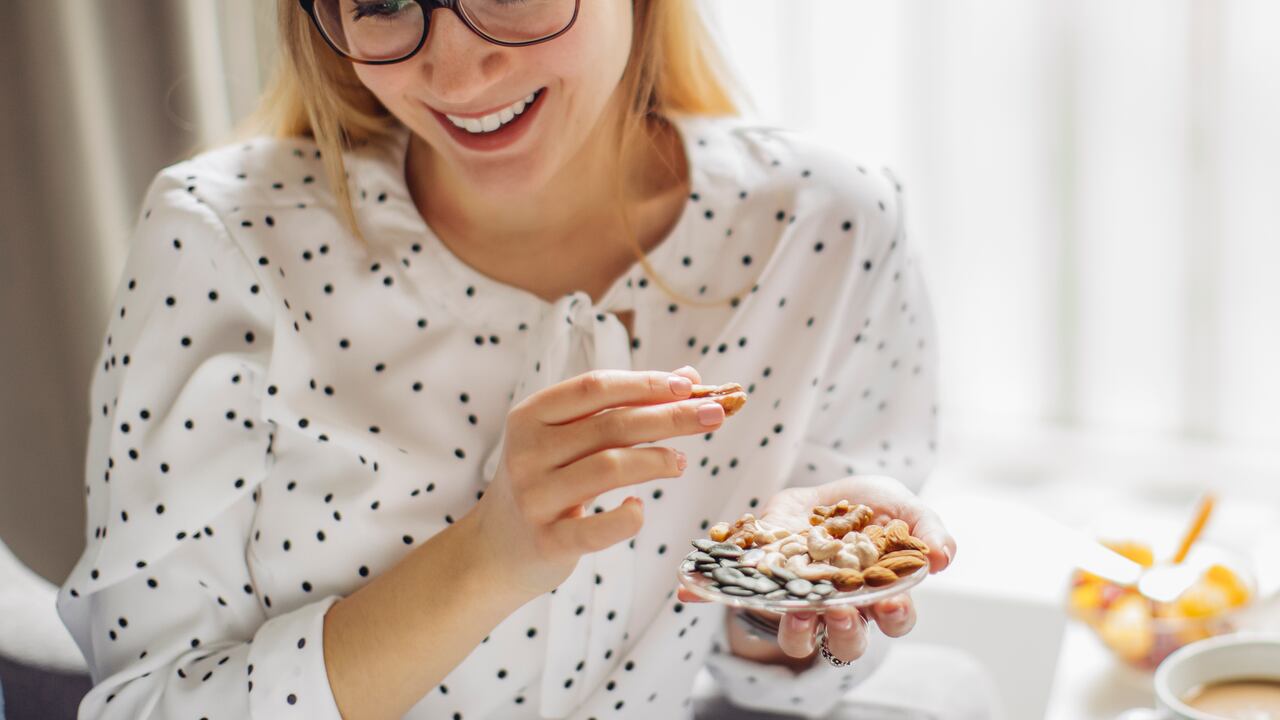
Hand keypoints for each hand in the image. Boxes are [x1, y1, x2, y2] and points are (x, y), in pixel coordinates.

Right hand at [469, 365, 724, 598]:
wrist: (494, 550)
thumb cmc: (546, 483)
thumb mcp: (569, 439)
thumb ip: (621, 408)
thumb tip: (688, 377)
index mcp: (531, 416)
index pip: (594, 387)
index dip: (645, 383)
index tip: (689, 384)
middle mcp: (527, 452)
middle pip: (610, 424)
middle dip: (670, 416)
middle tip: (714, 414)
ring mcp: (535, 497)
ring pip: (608, 467)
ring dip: (656, 460)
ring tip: (681, 462)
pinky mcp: (547, 541)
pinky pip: (596, 529)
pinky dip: (626, 518)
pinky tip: (640, 508)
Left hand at [679, 475, 955, 664]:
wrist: (824, 491)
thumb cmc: (871, 507)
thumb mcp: (902, 506)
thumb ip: (928, 528)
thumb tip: (944, 557)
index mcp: (881, 596)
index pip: (896, 620)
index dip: (895, 616)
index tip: (890, 603)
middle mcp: (842, 609)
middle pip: (847, 640)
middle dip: (844, 629)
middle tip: (839, 608)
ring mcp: (800, 600)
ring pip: (799, 636)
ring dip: (796, 627)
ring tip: (794, 607)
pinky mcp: (764, 584)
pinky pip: (739, 600)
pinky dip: (711, 596)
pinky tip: (690, 589)